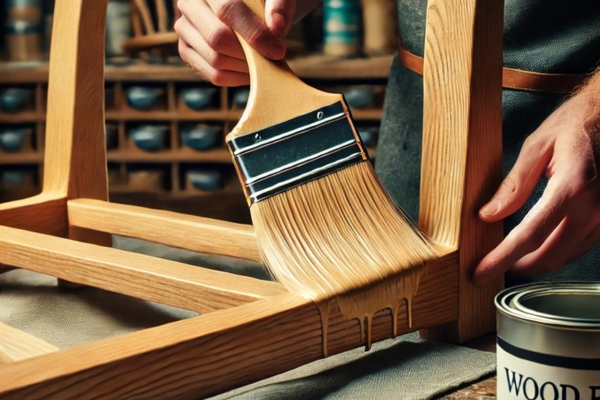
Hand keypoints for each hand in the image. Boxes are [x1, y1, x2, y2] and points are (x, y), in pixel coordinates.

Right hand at [175, 0, 295, 85]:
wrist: (247, 8)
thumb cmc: (263, 2)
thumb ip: (279, 7)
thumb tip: (276, 28)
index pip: (228, 10)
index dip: (254, 33)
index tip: (277, 50)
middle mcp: (190, 4)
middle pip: (217, 38)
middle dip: (249, 53)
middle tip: (271, 57)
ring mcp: (184, 29)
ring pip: (215, 60)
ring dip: (245, 66)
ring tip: (263, 61)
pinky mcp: (187, 51)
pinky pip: (214, 75)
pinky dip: (238, 77)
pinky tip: (251, 69)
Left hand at [473, 76, 599, 286]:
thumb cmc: (576, 123)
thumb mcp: (537, 146)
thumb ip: (514, 185)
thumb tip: (488, 215)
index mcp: (572, 186)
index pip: (530, 235)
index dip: (502, 259)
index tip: (480, 274)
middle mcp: (595, 206)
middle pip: (550, 255)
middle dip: (518, 268)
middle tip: (490, 270)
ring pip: (567, 255)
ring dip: (537, 262)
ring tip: (509, 259)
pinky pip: (581, 245)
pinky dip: (556, 251)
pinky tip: (537, 247)